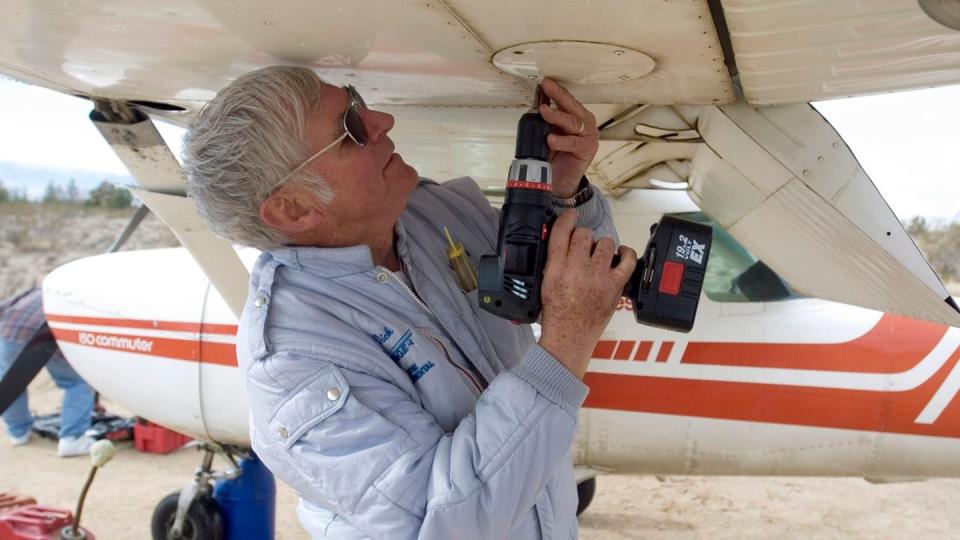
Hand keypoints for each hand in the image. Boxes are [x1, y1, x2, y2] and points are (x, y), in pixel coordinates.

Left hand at [538, 78, 598, 197]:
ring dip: (557, 116)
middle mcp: (585, 123)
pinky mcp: (586, 150)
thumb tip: (536, 101)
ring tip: (544, 111)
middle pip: (572, 106)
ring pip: (573, 122)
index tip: (545, 81)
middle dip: (558, 95)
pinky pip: (573, 143)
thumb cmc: (557, 155)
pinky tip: (550, 139)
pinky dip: (561, 140)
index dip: (556, 90)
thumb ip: (547, 119)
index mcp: (577, 116)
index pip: (567, 99)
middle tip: (546, 86)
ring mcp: (588, 136)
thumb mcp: (551, 132)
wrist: (562, 180)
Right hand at [538, 210, 636, 378]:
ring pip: (605, 243)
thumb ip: (553, 261)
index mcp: (555, 269)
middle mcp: (577, 270)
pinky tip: (620, 254)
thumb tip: (562, 240)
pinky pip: (627, 260)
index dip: (566, 219)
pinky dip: (626, 253)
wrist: (569, 337)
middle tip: (581, 248)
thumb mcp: (545, 283)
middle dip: (582, 237)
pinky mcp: (615, 286)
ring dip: (601, 246)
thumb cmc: (557, 314)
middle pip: (584, 234)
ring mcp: (598, 277)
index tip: (569, 217)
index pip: (560, 232)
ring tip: (597, 256)